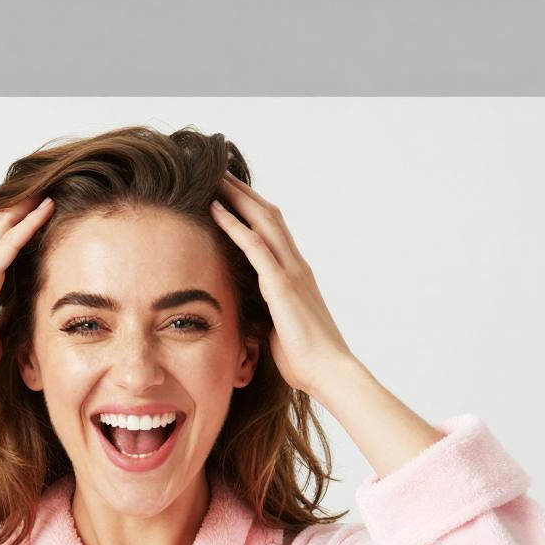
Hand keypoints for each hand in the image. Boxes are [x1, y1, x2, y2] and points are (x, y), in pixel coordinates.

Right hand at [0, 193, 54, 395]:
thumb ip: (8, 321)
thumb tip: (26, 325)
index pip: (2, 241)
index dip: (22, 220)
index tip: (46, 205)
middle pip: (3, 222)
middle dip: (27, 202)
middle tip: (53, 180)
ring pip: (7, 224)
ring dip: (30, 203)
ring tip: (54, 181)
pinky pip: (10, 244)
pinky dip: (30, 223)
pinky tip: (47, 208)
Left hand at [210, 171, 355, 396]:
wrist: (329, 372)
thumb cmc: (306, 360)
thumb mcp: (279, 331)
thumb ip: (266, 315)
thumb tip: (251, 316)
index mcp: (297, 276)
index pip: (275, 232)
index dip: (254, 210)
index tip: (234, 194)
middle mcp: (296, 266)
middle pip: (268, 216)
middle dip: (244, 192)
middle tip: (221, 172)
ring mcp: (291, 272)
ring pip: (262, 221)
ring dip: (237, 197)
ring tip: (214, 178)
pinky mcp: (281, 285)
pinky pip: (254, 246)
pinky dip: (234, 224)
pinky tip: (215, 209)